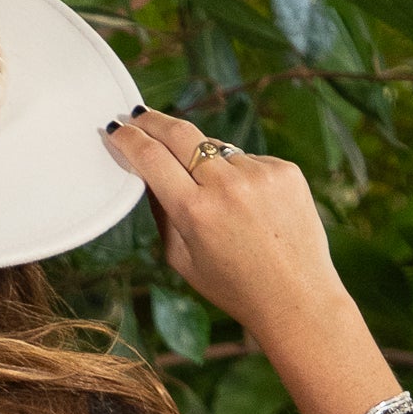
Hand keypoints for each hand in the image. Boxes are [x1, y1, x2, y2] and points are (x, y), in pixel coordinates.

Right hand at [104, 106, 401, 413]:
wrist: (296, 298)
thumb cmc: (233, 286)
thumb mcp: (182, 260)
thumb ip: (162, 213)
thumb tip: (147, 173)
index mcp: (194, 211)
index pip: (150, 157)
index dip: (128, 138)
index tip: (116, 129)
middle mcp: (226, 185)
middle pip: (179, 132)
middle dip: (153, 121)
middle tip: (139, 115)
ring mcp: (259, 173)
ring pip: (216, 149)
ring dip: (205, 162)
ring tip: (219, 202)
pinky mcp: (284, 170)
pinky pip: (248, 161)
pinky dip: (240, 176)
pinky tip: (251, 209)